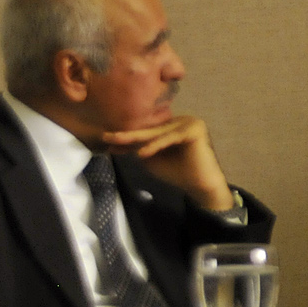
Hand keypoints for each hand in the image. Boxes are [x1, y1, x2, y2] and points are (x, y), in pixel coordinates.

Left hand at [101, 115, 233, 211]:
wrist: (200, 185)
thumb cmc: (178, 173)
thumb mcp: (152, 159)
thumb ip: (139, 148)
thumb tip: (118, 142)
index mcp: (174, 126)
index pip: (148, 131)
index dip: (128, 137)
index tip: (108, 142)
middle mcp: (183, 120)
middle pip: (151, 130)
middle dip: (128, 135)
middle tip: (107, 137)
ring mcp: (190, 123)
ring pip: (158, 132)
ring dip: (137, 138)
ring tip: (117, 141)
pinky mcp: (195, 130)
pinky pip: (170, 137)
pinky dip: (155, 145)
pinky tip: (141, 153)